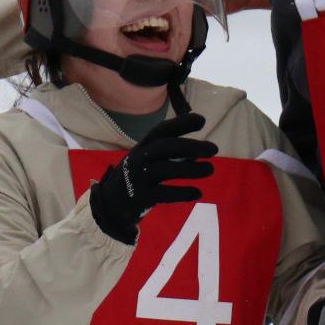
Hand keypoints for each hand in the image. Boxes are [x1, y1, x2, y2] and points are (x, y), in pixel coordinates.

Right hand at [87, 111, 216, 244]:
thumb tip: (201, 150)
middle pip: (165, 147)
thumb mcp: (148, 159)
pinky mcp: (141, 197)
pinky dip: (182, 193)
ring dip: (191, 168)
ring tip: (210, 169)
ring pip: (166, 169)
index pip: (162, 130)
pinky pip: (163, 193)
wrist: (111, 203)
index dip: (181, 123)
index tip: (202, 121)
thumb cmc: (138, 176)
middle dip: (190, 146)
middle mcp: (140, 158)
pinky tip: (197, 193)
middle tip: (214, 149)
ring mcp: (139, 177)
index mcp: (144, 145)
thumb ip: (171, 153)